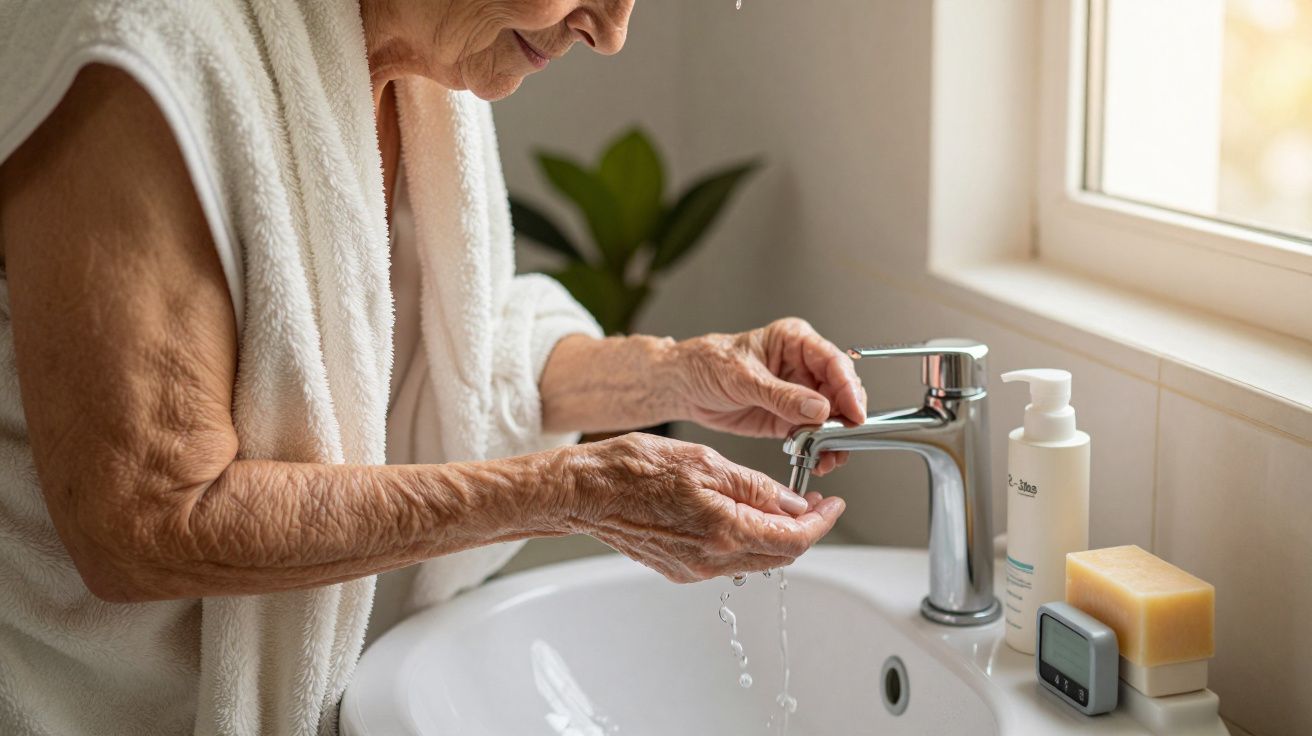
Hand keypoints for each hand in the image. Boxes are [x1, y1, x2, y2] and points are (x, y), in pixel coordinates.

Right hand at [565, 433, 844, 582]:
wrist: (585, 492)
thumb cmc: (633, 469)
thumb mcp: (705, 462)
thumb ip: (755, 487)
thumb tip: (793, 504)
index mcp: (723, 531)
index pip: (794, 539)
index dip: (821, 523)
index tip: (832, 505)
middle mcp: (711, 560)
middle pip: (779, 556)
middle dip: (803, 530)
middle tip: (812, 503)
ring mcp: (693, 569)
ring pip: (754, 559)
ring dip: (775, 536)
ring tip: (778, 504)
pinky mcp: (679, 569)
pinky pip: (726, 560)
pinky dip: (745, 540)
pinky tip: (741, 514)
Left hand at [674, 318, 866, 475]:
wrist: (684, 386)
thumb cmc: (708, 364)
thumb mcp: (744, 379)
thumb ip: (782, 395)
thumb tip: (819, 409)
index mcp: (795, 341)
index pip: (834, 362)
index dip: (849, 388)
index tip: (854, 413)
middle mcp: (803, 365)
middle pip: (840, 391)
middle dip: (845, 417)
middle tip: (843, 439)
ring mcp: (799, 393)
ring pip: (832, 416)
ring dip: (835, 438)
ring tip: (830, 457)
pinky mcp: (790, 418)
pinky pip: (814, 434)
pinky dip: (819, 448)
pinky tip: (819, 460)